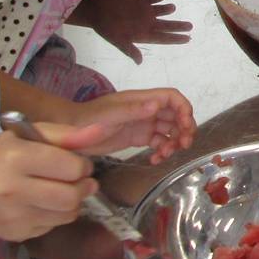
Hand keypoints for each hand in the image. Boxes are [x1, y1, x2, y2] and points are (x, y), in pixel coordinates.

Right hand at [0, 125, 100, 241]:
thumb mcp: (24, 136)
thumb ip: (64, 134)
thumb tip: (101, 131)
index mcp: (15, 158)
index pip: (71, 167)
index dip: (82, 165)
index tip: (78, 163)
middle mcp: (12, 189)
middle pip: (71, 196)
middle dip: (83, 187)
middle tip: (79, 180)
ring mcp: (13, 216)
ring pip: (67, 214)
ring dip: (73, 202)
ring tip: (63, 190)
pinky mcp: (17, 234)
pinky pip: (54, 226)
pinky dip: (57, 215)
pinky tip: (43, 204)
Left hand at [67, 88, 196, 163]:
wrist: (72, 133)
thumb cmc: (89, 119)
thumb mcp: (111, 114)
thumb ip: (134, 110)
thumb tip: (157, 105)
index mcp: (143, 100)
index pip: (172, 98)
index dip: (184, 109)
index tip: (186, 125)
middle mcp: (147, 111)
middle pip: (176, 116)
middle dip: (183, 129)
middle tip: (183, 145)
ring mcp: (143, 125)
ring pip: (169, 131)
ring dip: (173, 143)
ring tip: (165, 155)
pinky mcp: (138, 138)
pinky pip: (158, 143)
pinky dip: (161, 152)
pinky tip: (154, 160)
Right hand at [75, 0, 191, 63]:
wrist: (96, 10)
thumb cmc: (106, 28)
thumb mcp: (117, 41)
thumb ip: (129, 50)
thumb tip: (139, 62)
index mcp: (144, 34)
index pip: (163, 37)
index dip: (176, 39)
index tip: (188, 39)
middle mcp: (147, 22)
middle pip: (167, 25)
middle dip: (179, 26)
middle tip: (190, 26)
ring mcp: (145, 10)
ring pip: (163, 10)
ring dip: (168, 9)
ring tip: (171, 8)